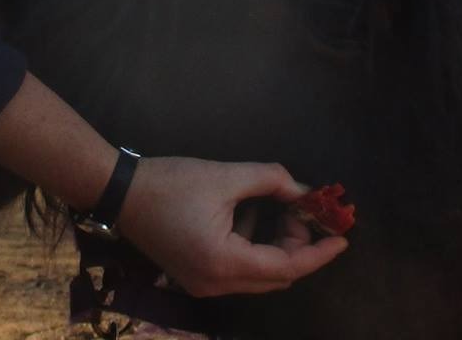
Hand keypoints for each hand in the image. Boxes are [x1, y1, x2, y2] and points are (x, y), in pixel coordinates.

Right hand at [113, 156, 348, 296]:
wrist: (118, 192)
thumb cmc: (169, 182)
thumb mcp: (224, 175)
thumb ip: (270, 181)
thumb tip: (303, 190)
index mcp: (223, 263)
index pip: (287, 268)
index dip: (319, 253)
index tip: (343, 238)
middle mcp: (215, 284)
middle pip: (276, 276)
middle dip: (299, 246)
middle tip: (306, 211)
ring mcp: (203, 285)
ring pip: (258, 275)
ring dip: (277, 247)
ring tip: (282, 208)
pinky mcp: (195, 276)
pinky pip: (239, 271)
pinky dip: (256, 248)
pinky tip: (253, 217)